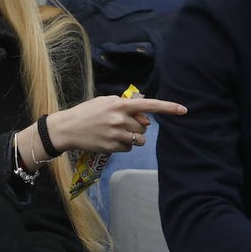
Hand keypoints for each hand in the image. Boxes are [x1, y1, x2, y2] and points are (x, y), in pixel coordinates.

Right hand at [44, 95, 186, 154]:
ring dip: (133, 138)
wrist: (67, 128)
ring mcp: (116, 135)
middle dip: (138, 127)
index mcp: (120, 105)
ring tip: (117, 133)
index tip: (184, 110)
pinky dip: (123, 146)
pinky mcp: (111, 147)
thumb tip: (145, 119)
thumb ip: (127, 107)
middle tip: (123, 125)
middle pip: (144, 128)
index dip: (168, 107)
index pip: (149, 105)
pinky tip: (110, 140)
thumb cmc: (88, 112)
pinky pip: (128, 149)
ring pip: (139, 140)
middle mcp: (120, 119)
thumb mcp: (106, 102)